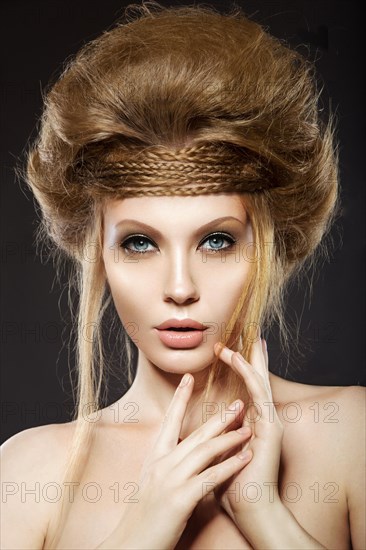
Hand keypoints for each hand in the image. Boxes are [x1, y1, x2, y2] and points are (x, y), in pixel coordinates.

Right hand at [98, 373, 251, 549]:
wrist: (131, 545)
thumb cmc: (144, 516)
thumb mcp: (151, 483)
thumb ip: (166, 464)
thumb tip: (181, 450)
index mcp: (154, 457)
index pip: (169, 421)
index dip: (180, 398)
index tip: (189, 377)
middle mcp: (161, 464)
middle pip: (194, 433)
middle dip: (218, 417)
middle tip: (238, 402)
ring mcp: (170, 480)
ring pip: (205, 451)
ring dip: (229, 438)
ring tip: (248, 428)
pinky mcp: (180, 499)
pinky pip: (210, 477)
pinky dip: (230, 465)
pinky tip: (245, 458)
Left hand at [213, 334, 283, 524]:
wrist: (249, 508)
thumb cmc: (232, 484)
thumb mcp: (219, 451)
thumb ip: (215, 434)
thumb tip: (199, 424)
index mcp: (251, 423)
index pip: (247, 386)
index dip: (240, 365)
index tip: (228, 348)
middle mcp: (262, 418)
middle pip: (257, 378)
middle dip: (250, 354)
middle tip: (247, 329)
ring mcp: (269, 421)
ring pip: (258, 379)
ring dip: (246, 358)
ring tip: (237, 338)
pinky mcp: (271, 426)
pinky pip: (259, 392)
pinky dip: (248, 372)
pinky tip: (238, 358)